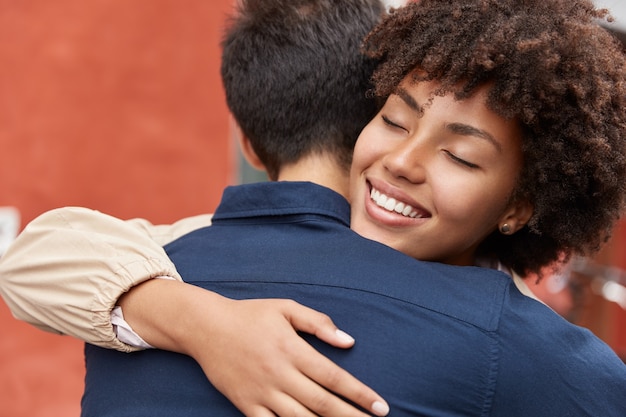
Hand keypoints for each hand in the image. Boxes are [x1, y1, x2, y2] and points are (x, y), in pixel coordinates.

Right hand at [120, 280, 388, 416]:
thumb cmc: (250, 315)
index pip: (334, 377)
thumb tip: (348, 341)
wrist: (205, 327)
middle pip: (322, 404)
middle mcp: (280, 374)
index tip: (381, 406)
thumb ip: (317, 322)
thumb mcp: (285, 308)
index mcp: (293, 349)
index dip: (360, 394)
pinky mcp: (246, 405)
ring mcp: (262, 393)